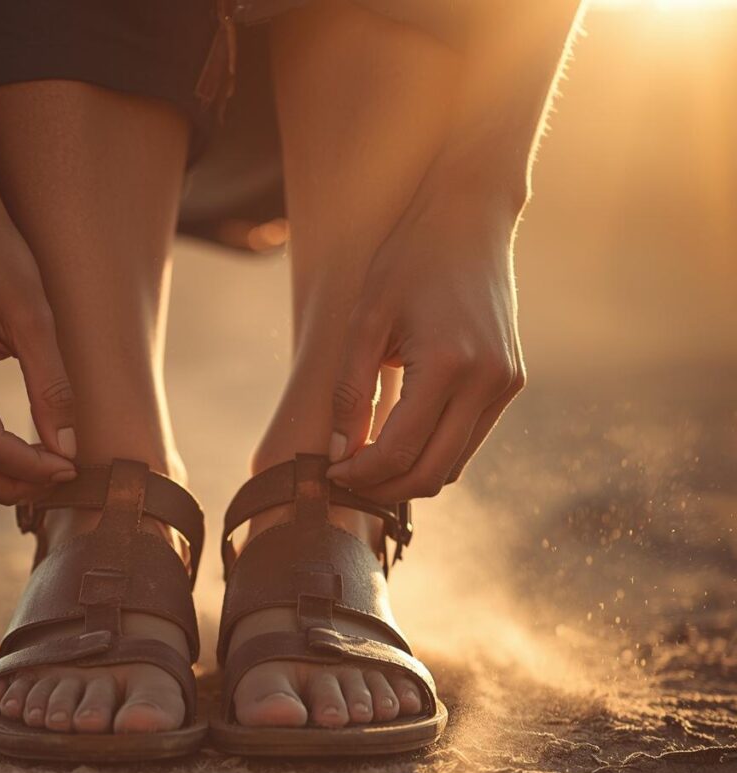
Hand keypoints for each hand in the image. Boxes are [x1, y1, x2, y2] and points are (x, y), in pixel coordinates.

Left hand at [327, 183, 525, 503]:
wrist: (468, 218)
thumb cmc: (408, 260)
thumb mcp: (365, 320)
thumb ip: (350, 391)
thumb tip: (339, 452)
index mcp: (449, 365)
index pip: (400, 451)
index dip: (360, 473)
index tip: (330, 472)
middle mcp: (488, 382)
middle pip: (432, 473)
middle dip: (384, 488)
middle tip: (345, 480)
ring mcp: (505, 384)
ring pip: (454, 465)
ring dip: (409, 476)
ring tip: (367, 465)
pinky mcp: (510, 382)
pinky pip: (469, 441)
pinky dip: (433, 453)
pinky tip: (399, 442)